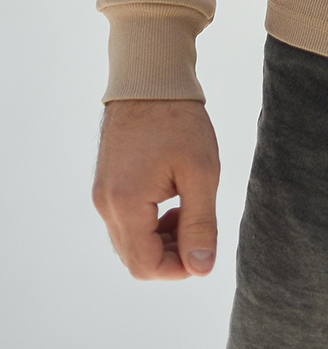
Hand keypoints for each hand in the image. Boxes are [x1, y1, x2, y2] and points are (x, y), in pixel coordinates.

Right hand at [93, 99, 220, 279]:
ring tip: (188, 208)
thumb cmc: (179, 120)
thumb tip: (201, 269)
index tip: (204, 247)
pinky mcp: (105, 185)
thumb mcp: (200, 171)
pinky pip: (125, 222)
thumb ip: (200, 223)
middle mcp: (105, 205)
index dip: (178, 268)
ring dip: (160, 239)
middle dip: (171, 254)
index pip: (146, 266)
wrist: (149, 79)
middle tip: (198, 224)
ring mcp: (102, 195)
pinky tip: (172, 199)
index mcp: (126, 204)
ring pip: (130, 243)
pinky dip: (149, 224)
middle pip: (135, 258)